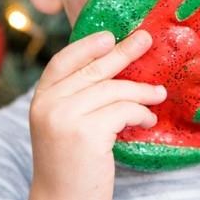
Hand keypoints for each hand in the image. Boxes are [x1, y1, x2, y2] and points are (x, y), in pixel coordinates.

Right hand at [28, 29, 166, 199]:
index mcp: (41, 99)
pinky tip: (148, 122)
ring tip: (159, 95)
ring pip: (113, 89)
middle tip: (145, 39)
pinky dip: (141, 113)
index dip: (87, 46)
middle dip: (123, 53)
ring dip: (142, 92)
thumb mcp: (64, 124)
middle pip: (93, 70)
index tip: (110, 36)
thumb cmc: (70, 164)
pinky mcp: (86, 132)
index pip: (62, 61)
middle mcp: (48, 104)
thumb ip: (77, 97)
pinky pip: (124, 110)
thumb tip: (111, 65)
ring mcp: (65, 117)